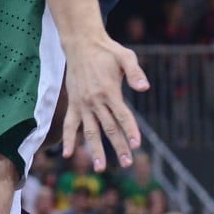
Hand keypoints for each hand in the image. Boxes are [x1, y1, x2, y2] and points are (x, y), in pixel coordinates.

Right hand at [58, 35, 148, 171]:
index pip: (122, 115)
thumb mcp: (125, 56)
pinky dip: (68, 139)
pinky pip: (70, 125)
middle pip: (109, 128)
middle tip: (127, 163)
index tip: (137, 145)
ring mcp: (83, 104)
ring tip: (100, 168)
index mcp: (110, 91)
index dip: (130, 130)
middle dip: (119, 146)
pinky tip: (68, 154)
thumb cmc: (107, 51)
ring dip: (95, 150)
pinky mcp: (74, 104)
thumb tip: (145, 88)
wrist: (81, 44)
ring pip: (90, 131)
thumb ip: (135, 72)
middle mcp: (96, 101)